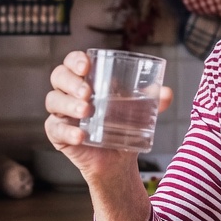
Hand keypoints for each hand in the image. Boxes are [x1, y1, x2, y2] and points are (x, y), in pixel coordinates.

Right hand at [43, 50, 173, 178]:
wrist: (119, 161)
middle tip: (88, 92)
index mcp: (85, 79)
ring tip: (86, 112)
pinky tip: (80, 135)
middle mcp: (69, 93)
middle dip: (71, 81)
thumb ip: (152, 101)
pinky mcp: (58, 134)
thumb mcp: (140, 111)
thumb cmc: (124, 127)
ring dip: (68, 104)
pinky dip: (67, 131)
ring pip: (53, 100)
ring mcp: (61, 113)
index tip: (87, 66)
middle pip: (58, 77)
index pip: (72, 62)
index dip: (75, 60)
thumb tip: (167, 92)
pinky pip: (55, 129)